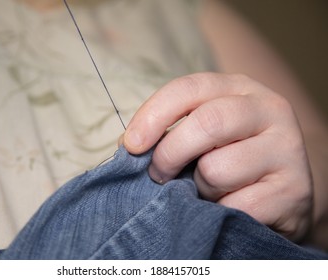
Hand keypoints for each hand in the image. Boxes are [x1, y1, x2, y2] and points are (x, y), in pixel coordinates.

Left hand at [122, 72, 312, 241]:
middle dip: (169, 154)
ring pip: (216, 170)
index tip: (131, 145)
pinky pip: (235, 206)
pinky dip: (220, 212)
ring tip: (212, 190)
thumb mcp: (202, 135)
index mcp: (240, 89)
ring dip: (201, 189)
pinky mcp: (294, 190)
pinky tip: (231, 206)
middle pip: (207, 123)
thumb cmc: (231, 159)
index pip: (189, 88)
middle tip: (159, 174)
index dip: (153, 115)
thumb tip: (127, 145)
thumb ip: (170, 132)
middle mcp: (269, 110)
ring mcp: (287, 149)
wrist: (283, 192)